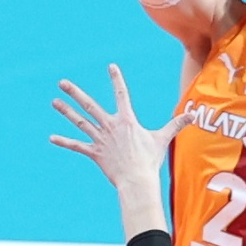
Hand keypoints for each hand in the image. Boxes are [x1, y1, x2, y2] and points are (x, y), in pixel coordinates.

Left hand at [47, 66, 185, 196]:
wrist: (137, 180)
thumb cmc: (150, 160)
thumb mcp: (163, 139)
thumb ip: (176, 125)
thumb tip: (194, 115)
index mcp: (126, 120)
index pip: (121, 94)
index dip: (116, 79)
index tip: (111, 66)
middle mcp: (110, 126)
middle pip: (89, 105)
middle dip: (75, 93)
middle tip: (62, 82)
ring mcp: (100, 139)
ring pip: (80, 122)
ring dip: (66, 111)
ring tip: (54, 102)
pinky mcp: (95, 153)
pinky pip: (77, 146)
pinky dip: (64, 142)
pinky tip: (51, 138)